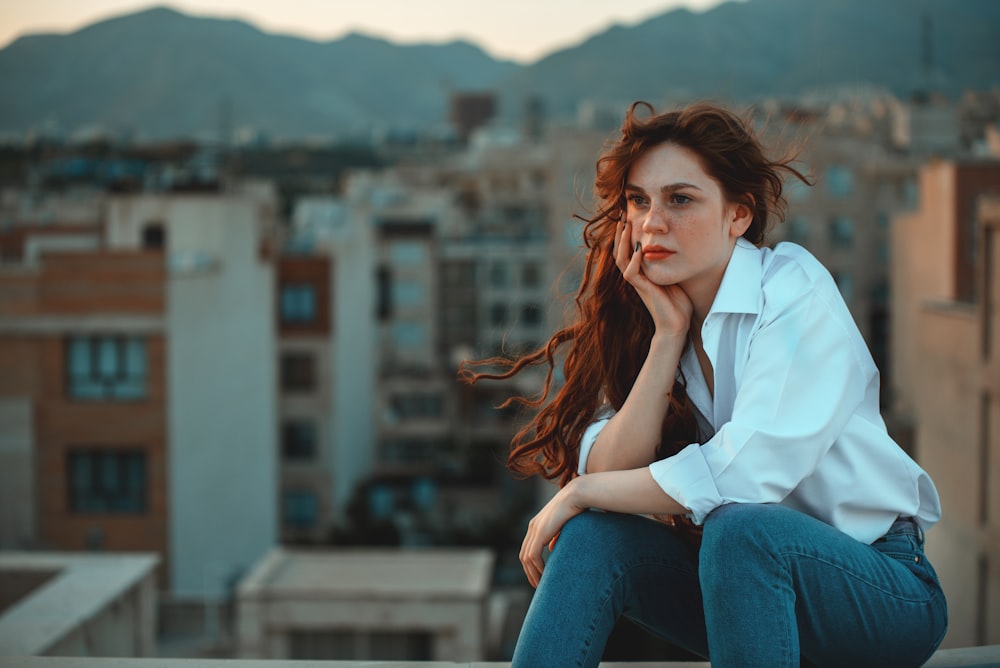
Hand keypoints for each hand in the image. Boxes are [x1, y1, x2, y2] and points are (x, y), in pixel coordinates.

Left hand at [519, 478, 587, 587]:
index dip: (531, 564)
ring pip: (527, 558)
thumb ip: (555, 536)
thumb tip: (552, 548)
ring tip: (540, 585)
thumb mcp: (563, 525)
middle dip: (529, 572)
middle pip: (523, 555)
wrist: (577, 495)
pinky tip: (545, 576)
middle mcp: (532, 527)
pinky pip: (533, 556)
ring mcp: (535, 530)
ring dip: (532, 573)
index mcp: (536, 524)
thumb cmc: (575, 507)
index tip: (538, 576)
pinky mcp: (540, 533)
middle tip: (537, 585)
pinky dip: (537, 568)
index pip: (527, 548)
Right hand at [614, 217, 692, 338]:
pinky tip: (638, 248)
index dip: (626, 233)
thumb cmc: (677, 302)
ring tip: (625, 227)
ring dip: (622, 243)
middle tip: (622, 215)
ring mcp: (638, 283)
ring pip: (621, 259)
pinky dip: (633, 261)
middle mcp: (636, 276)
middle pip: (619, 251)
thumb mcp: (674, 275)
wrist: (677, 325)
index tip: (629, 216)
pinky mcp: (642, 290)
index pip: (627, 249)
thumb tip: (676, 244)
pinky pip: (631, 273)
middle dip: (620, 233)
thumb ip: (669, 262)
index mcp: (641, 271)